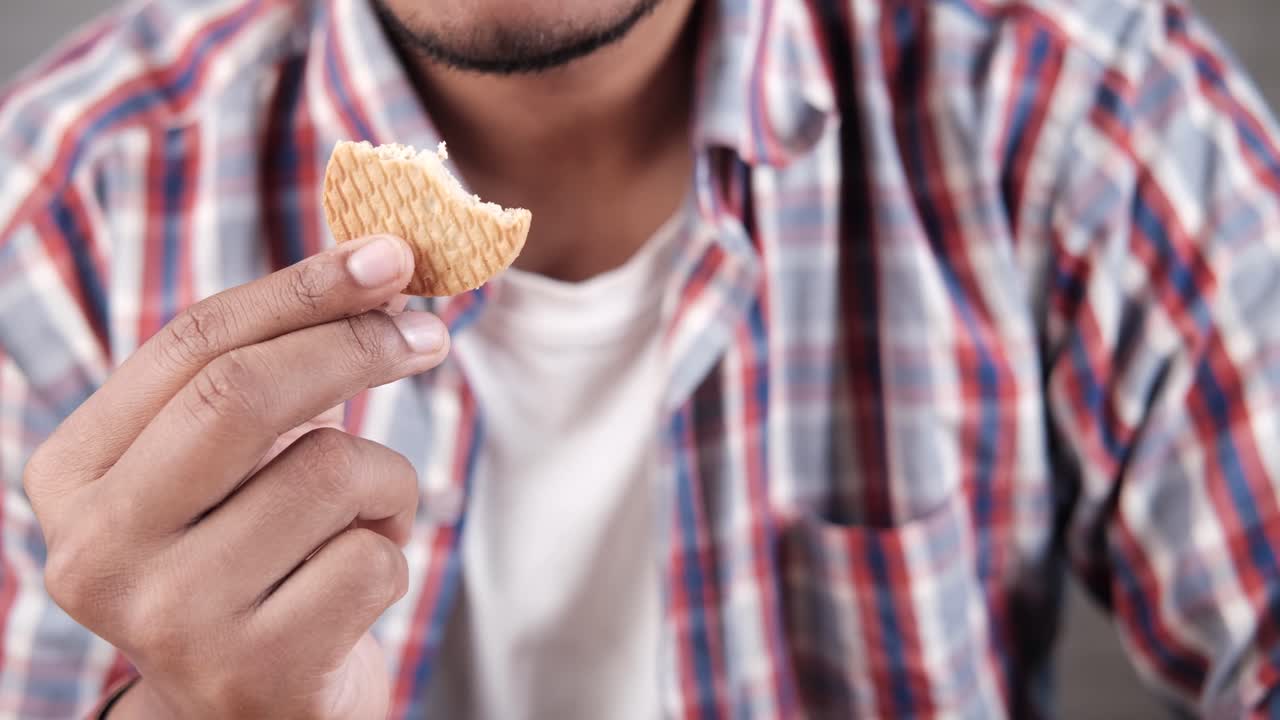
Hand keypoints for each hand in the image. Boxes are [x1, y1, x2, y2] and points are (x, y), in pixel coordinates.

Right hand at [23, 235, 447, 718]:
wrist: (249, 707)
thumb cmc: (253, 555)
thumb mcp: (231, 462)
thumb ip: (271, 369)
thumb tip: (379, 268)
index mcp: (74, 475)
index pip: (192, 344)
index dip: (302, 287)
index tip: (388, 255)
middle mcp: (96, 548)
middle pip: (242, 394)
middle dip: (355, 345)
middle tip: (427, 332)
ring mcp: (169, 618)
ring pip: (331, 474)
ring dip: (384, 482)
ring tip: (362, 521)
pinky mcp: (254, 671)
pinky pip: (373, 560)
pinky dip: (393, 554)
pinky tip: (355, 584)